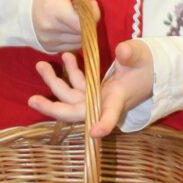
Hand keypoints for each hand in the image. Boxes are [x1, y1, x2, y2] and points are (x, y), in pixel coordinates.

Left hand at [28, 38, 154, 137]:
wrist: (151, 70)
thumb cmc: (148, 66)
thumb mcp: (142, 57)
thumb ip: (132, 54)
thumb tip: (122, 50)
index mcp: (118, 99)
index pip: (111, 114)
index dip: (104, 124)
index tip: (94, 132)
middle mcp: (104, 102)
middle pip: (76, 112)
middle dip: (53, 108)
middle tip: (32, 100)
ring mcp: (97, 97)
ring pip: (71, 97)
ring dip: (54, 83)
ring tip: (40, 66)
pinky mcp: (95, 89)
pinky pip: (77, 85)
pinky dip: (69, 73)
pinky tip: (65, 57)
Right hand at [31, 0, 108, 53]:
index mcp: (53, 9)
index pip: (86, 22)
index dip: (91, 10)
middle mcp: (50, 29)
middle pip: (85, 31)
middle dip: (86, 17)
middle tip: (77, 4)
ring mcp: (49, 41)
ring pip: (80, 40)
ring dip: (82, 27)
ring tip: (71, 12)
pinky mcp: (49, 47)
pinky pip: (72, 46)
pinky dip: (75, 35)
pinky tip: (67, 23)